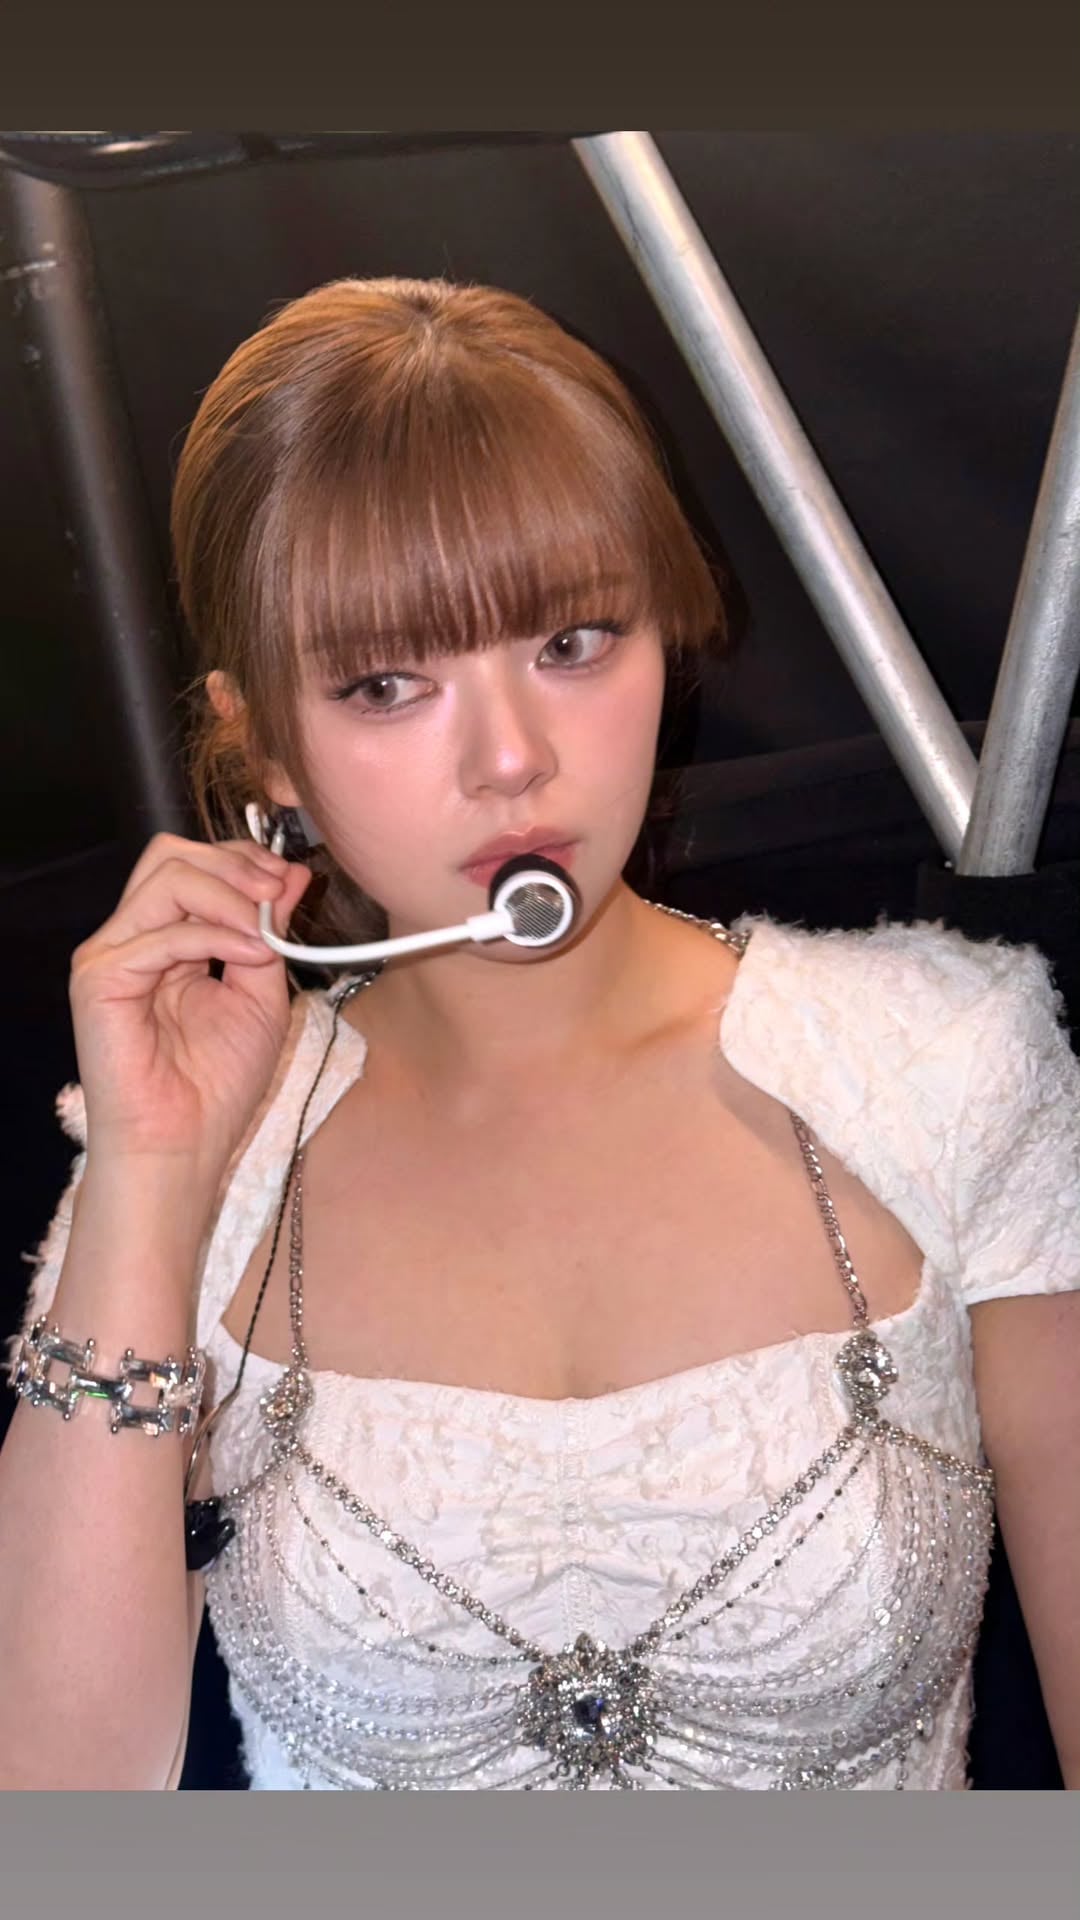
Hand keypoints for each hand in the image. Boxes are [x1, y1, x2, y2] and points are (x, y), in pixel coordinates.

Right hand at [68, 831, 313, 1200]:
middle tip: (277, 892)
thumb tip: (292, 877)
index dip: (242, 860)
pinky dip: (213, 937)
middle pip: (170, 855)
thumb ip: (269, 934)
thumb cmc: (216, 1085)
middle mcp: (133, 939)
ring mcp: (111, 955)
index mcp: (166, 939)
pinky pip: (160, 934)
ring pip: (165, 878)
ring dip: (229, 896)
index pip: (192, 865)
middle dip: (234, 864)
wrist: (183, 1146)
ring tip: (264, 932)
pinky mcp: (99, 979)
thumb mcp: (262, 994)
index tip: (289, 880)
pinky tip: (250, 957)